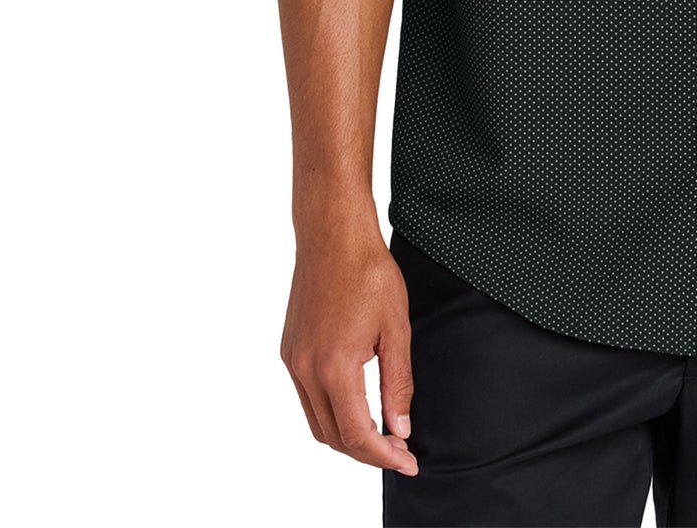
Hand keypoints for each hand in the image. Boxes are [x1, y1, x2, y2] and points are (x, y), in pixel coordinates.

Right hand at [281, 220, 418, 472]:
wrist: (333, 235)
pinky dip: (331, 413)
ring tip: (380, 434)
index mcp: (334, 367)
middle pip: (333, 437)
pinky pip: (306, 399)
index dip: (384, 456)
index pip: (357, 434)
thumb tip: (399, 428)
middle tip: (399, 451)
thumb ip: (397, 384)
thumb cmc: (369, 273)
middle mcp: (305, 370)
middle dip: (367, 452)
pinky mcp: (288, 351)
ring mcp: (292, 361)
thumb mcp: (396, 328)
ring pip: (317, 422)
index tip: (409, 462)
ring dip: (346, 437)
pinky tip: (355, 405)